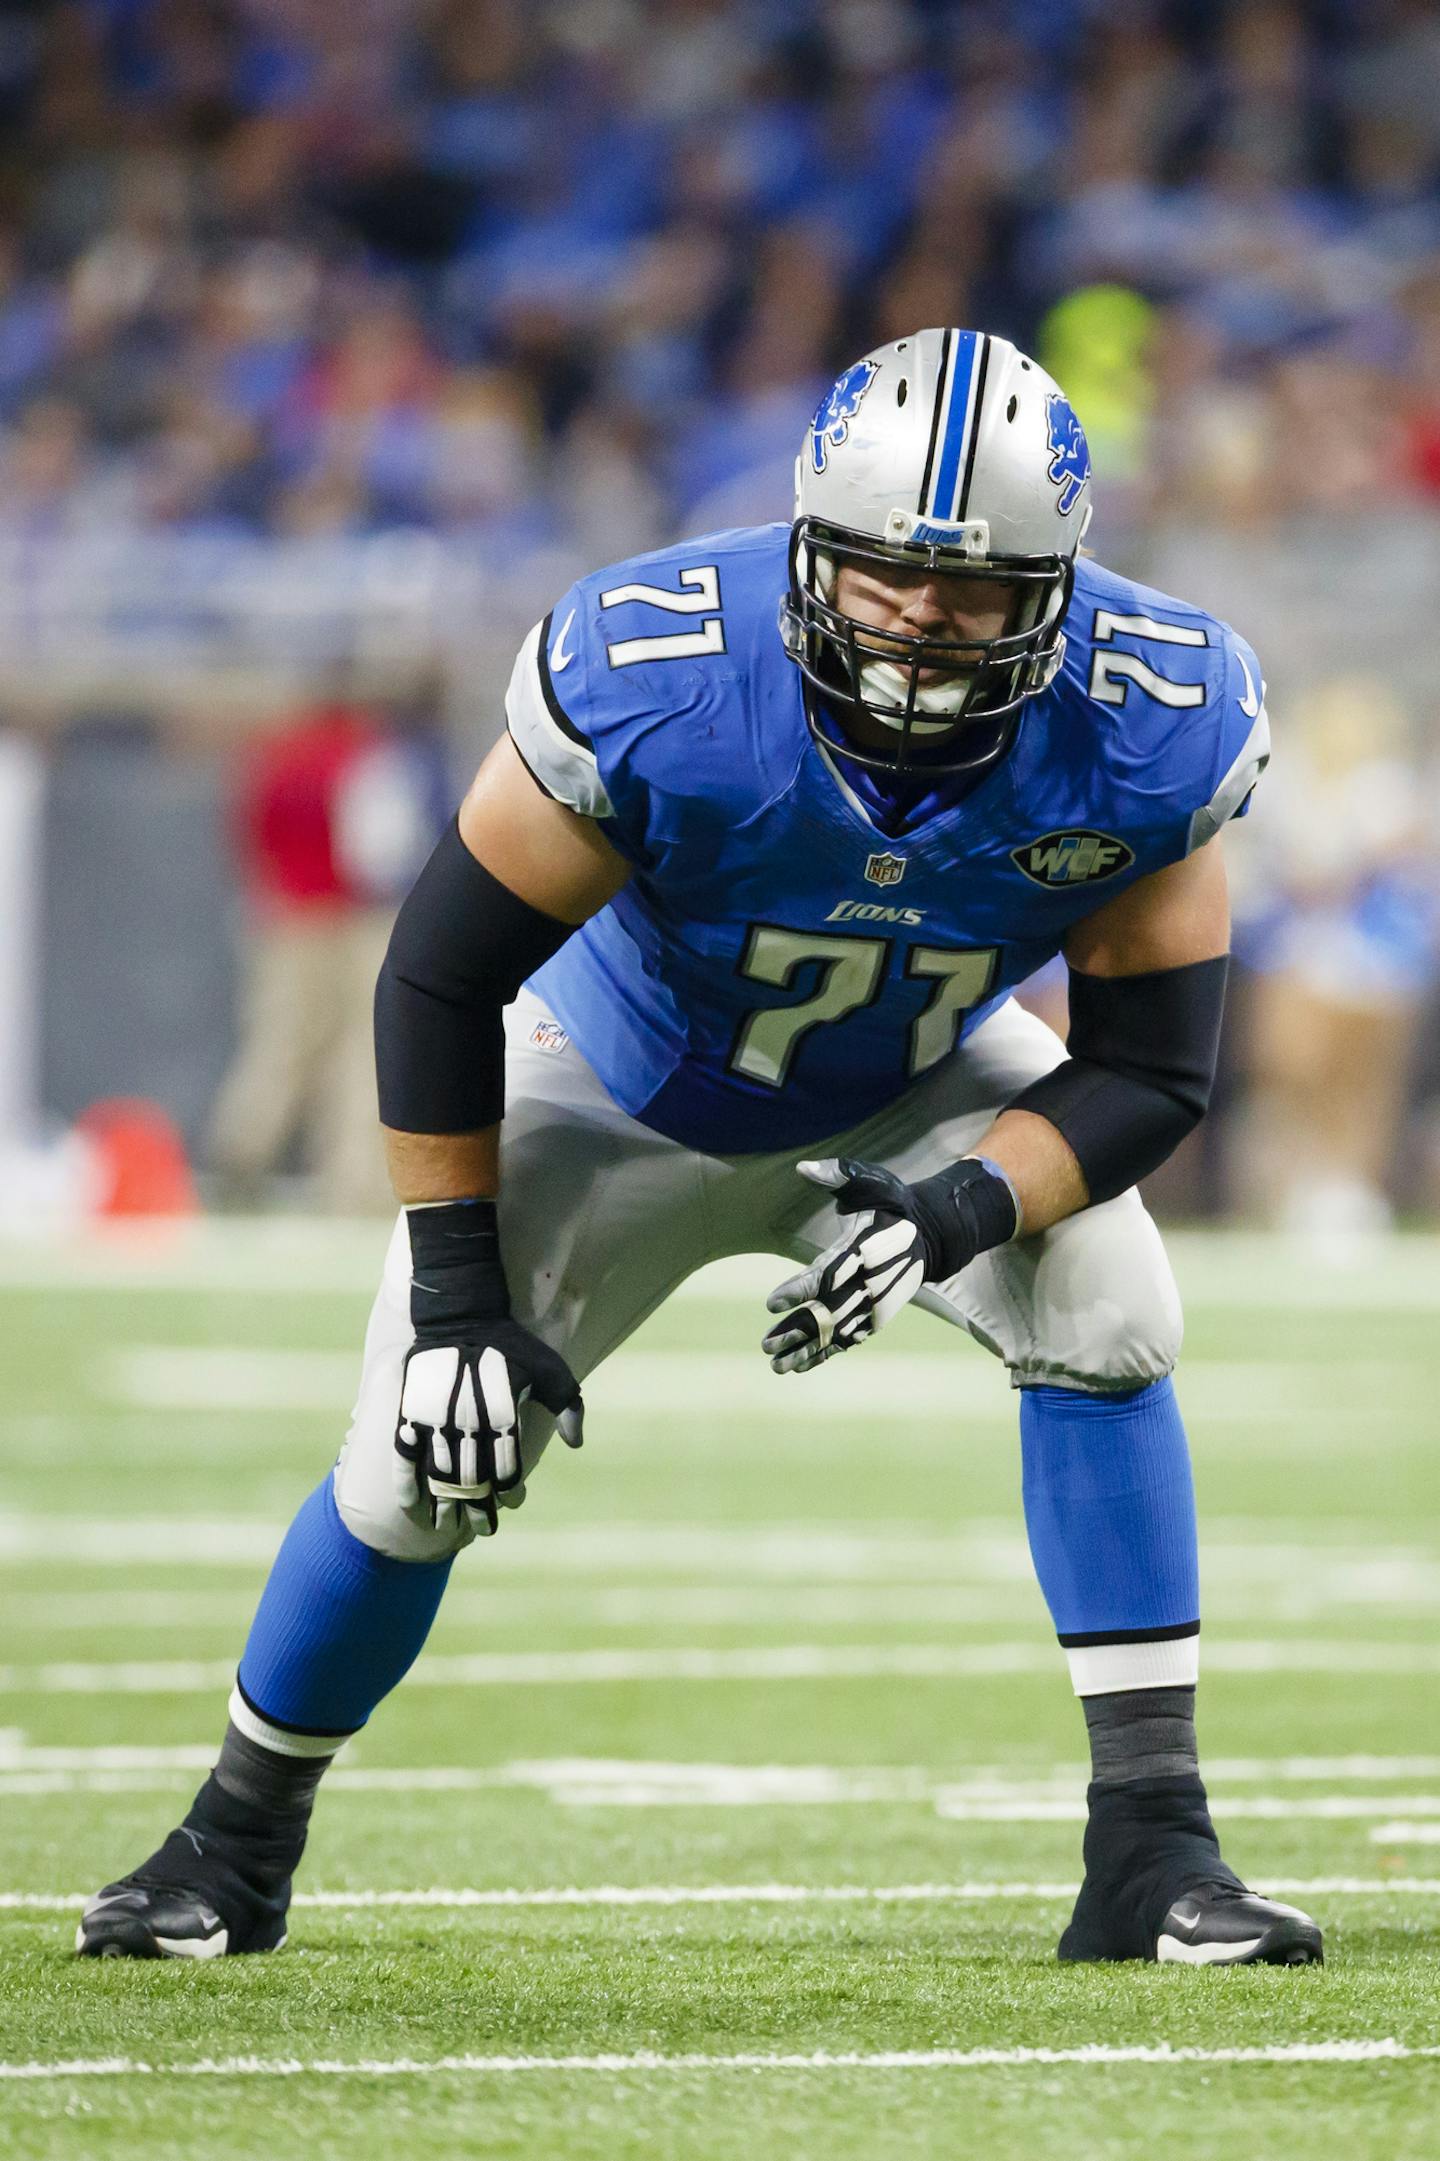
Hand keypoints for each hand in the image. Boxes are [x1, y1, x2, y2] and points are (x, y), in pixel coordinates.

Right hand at [394, 1322, 582, 1536]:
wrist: (460, 1313)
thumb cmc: (511, 1343)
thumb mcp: (551, 1368)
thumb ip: (569, 1405)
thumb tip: (576, 1443)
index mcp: (503, 1419)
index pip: (506, 1474)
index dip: (510, 1494)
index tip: (513, 1502)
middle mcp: (469, 1427)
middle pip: (473, 1485)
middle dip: (479, 1512)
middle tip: (485, 1528)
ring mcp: (435, 1421)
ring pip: (439, 1479)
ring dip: (445, 1507)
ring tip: (449, 1525)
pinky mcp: (409, 1413)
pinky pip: (404, 1458)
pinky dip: (406, 1484)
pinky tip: (413, 1505)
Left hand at [761, 1153, 1018, 1375]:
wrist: (933, 1233)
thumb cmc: (892, 1204)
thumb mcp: (870, 1181)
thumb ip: (838, 1174)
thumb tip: (803, 1167)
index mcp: (859, 1252)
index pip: (824, 1275)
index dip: (798, 1289)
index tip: (771, 1302)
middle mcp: (866, 1284)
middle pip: (826, 1313)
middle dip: (796, 1330)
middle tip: (765, 1346)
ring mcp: (873, 1304)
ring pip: (835, 1333)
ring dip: (806, 1349)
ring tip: (777, 1366)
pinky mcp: (876, 1316)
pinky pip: (848, 1339)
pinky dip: (826, 1353)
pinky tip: (801, 1365)